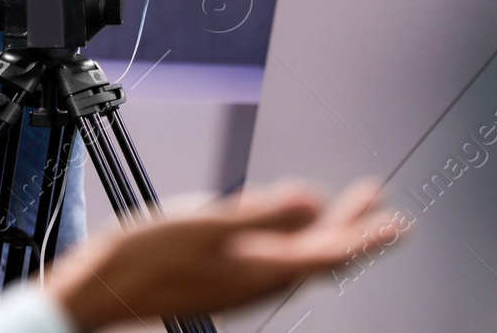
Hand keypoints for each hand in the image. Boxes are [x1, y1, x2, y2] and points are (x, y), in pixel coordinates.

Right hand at [46, 179, 400, 331]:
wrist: (103, 294)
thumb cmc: (144, 260)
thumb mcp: (204, 224)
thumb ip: (261, 214)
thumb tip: (311, 201)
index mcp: (261, 267)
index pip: (331, 252)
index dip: (366, 234)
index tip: (394, 219)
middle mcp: (258, 282)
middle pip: (320, 256)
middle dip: (352, 228)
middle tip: (378, 207)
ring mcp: (240, 286)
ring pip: (299, 260)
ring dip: (324, 233)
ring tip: (342, 212)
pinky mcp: (223, 283)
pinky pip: (273, 263)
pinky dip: (291, 240)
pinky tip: (282, 228)